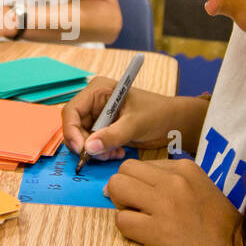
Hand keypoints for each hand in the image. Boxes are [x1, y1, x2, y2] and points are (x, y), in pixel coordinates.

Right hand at [61, 76, 185, 159]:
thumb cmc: (158, 114)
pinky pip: (93, 144)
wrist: (174, 123)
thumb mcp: (134, 124)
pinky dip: (102, 152)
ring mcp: (98, 116)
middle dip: (86, 144)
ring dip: (95, 151)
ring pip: (83, 139)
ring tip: (115, 154)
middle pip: (74, 127)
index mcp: (98, 90)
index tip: (81, 149)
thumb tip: (88, 148)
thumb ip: (112, 136)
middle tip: (102, 155)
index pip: (72, 111)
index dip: (71, 131)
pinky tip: (117, 153)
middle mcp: (94, 102)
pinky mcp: (104, 130)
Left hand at [105, 157, 245, 245]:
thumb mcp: (199, 189)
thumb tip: (137, 183)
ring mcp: (166, 205)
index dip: (137, 183)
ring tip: (138, 220)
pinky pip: (122, 220)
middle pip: (125, 170)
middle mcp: (174, 181)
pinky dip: (126, 229)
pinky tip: (143, 236)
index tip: (144, 198)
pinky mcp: (158, 231)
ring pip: (117, 188)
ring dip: (121, 205)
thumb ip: (171, 182)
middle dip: (123, 189)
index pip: (141, 164)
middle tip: (134, 208)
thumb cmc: (217, 228)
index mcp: (185, 168)